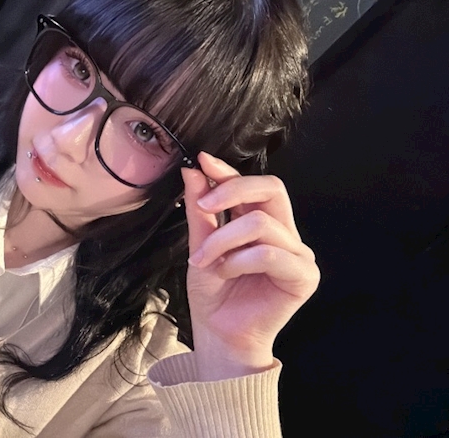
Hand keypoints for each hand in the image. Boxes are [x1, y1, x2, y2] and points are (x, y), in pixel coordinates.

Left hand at [181, 152, 319, 380]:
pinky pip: (269, 253)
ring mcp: (298, 254)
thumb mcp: (200, 246)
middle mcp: (285, 234)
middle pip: (272, 189)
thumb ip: (200, 212)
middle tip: (202, 207)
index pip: (254, 186)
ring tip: (204, 261)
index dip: (229, 171)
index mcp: (262, 223)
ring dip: (222, 240)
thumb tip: (193, 171)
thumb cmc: (212, 295)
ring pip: (260, 223)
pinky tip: (225, 273)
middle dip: (232, 190)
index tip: (202, 161)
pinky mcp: (304, 276)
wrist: (218, 335)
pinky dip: (239, 260)